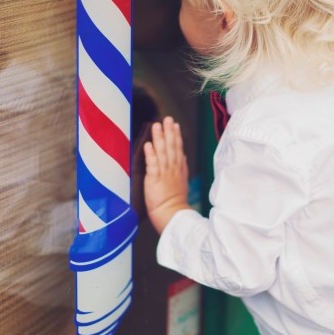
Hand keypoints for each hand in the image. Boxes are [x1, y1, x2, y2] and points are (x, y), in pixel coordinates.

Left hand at [144, 117, 189, 233]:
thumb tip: (184, 157)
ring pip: (162, 152)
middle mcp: (172, 170)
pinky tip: (149, 144)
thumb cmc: (175, 203)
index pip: (178, 150)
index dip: (176, 136)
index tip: (175, 125)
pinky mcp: (155, 180)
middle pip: (171, 147)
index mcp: (179, 170)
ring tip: (157, 125)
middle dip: (169, 132)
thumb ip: (182, 169)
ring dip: (160, 138)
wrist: (172, 216)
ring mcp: (164, 174)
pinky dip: (151, 154)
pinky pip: (153, 165)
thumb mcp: (182, 183)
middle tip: (166, 118)